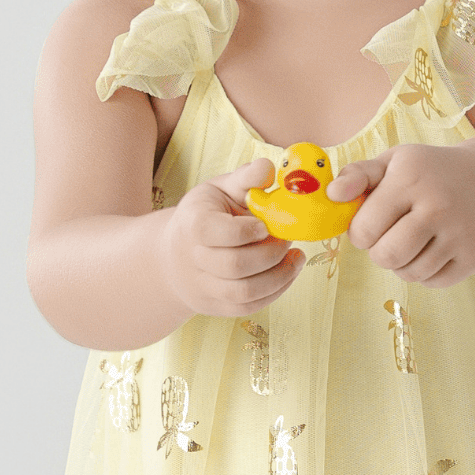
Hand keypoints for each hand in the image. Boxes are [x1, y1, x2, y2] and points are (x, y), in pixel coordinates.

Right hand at [156, 160, 300, 316]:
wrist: (179, 252)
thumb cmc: (209, 214)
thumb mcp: (222, 189)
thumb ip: (247, 178)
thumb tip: (269, 167)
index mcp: (192, 224)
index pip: (214, 232)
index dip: (246, 231)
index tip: (266, 225)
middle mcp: (192, 259)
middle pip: (234, 266)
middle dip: (270, 253)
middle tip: (287, 239)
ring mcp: (202, 287)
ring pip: (243, 293)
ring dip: (279, 276)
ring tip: (295, 258)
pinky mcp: (216, 306)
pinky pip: (249, 307)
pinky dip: (276, 291)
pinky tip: (288, 271)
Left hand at [332, 146, 474, 286]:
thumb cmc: (431, 173)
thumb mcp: (396, 162)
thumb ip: (357, 175)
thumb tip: (332, 195)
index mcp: (411, 180)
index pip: (364, 230)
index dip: (360, 231)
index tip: (373, 222)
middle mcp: (438, 207)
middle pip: (386, 257)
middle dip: (379, 252)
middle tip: (390, 237)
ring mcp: (460, 234)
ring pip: (410, 273)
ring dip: (402, 264)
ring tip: (412, 243)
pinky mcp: (474, 257)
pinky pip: (433, 282)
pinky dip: (425, 273)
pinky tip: (432, 251)